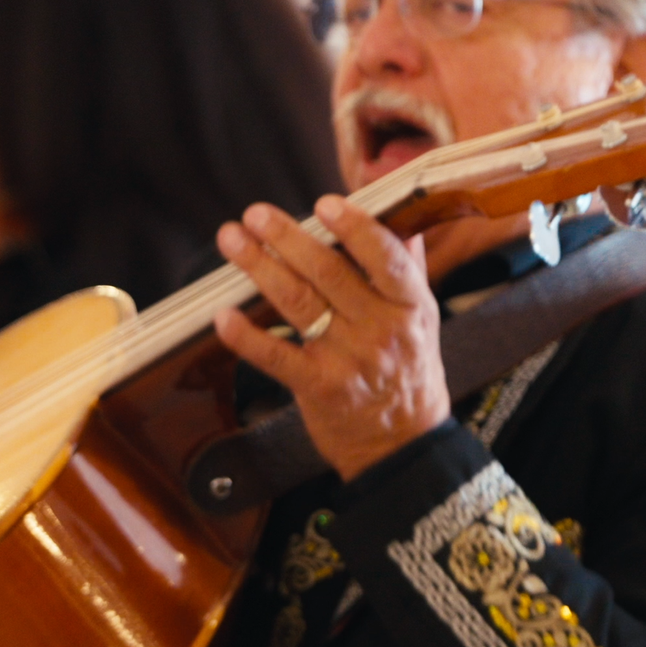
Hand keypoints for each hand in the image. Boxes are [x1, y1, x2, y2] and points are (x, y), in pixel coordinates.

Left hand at [213, 195, 450, 480]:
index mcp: (410, 306)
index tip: (325, 203)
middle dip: (287, 238)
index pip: (385, 258)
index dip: (355, 228)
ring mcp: (348, 360)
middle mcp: (381, 330)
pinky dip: (247, 337)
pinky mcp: (319, 389)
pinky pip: (277, 357)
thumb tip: (399, 219)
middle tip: (255, 213)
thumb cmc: (409, 373)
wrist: (403, 444)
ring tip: (232, 239)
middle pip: (329, 274)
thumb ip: (407, 268)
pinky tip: (223, 316)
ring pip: (298, 303)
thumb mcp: (422, 319)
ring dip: (260, 267)